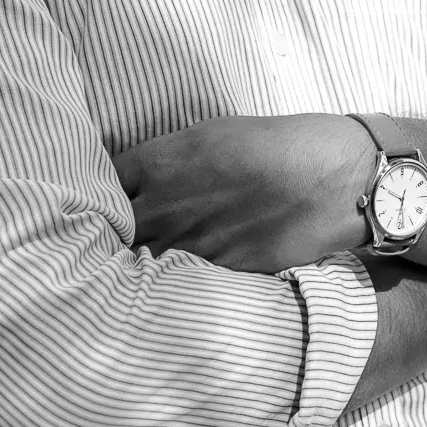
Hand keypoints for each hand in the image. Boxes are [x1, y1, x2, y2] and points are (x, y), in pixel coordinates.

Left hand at [113, 114, 375, 272]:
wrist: (332, 178)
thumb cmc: (276, 144)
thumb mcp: (210, 135)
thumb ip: (166, 162)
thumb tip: (140, 184)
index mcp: (159, 162)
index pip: (99, 186)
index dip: (93, 195)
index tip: (95, 202)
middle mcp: (164, 205)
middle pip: (108, 233)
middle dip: (102, 239)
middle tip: (99, 247)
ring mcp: (188, 243)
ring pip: (136, 268)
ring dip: (130, 271)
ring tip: (124, 277)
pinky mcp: (217, 272)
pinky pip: (176, 286)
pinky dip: (168, 290)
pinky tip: (168, 291)